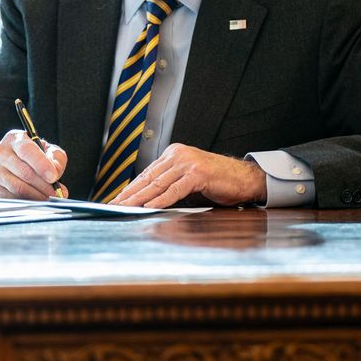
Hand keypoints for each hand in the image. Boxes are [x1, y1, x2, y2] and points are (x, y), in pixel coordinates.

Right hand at [0, 130, 68, 200]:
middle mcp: (1, 152)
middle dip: (44, 185)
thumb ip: (56, 158)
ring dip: (38, 195)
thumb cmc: (34, 156)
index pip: (26, 150)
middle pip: (24, 171)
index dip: (41, 164)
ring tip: (50, 197)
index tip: (53, 176)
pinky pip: (14, 197)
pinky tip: (38, 200)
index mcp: (15, 138)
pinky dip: (30, 200)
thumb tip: (56, 172)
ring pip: (19, 187)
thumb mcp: (48, 151)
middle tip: (57, 193)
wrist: (13, 167)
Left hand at [110, 143, 265, 207]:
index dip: (131, 188)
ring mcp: (188, 163)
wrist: (244, 178)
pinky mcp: (197, 174)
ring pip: (158, 183)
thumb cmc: (218, 181)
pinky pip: (175, 190)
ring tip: (126, 207)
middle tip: (115, 204)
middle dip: (130, 194)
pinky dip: (161, 199)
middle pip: (149, 178)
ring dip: (140, 198)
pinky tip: (150, 206)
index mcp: (174, 153)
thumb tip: (148, 198)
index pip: (147, 173)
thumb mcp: (188, 180)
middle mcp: (178, 155)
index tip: (118, 198)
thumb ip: (170, 184)